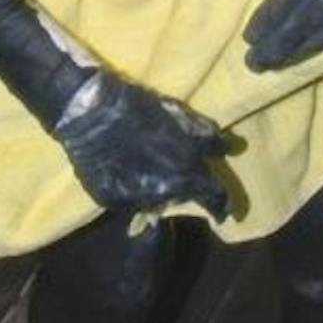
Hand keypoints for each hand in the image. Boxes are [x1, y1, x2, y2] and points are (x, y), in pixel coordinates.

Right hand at [51, 69, 231, 219]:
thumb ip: (208, 138)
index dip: (222, 207)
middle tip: (172, 167)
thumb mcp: (181, 117)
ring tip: (145, 164)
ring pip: (155, 201)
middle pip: (182, 198)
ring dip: (156, 188)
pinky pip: (128, 200)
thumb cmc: (140, 108)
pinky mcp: (111, 201)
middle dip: (183, 187)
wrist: (91, 111)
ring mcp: (135, 200)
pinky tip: (124, 167)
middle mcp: (165, 194)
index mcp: (188, 173)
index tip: (224, 213)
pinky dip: (130, 188)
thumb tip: (232, 149)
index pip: (215, 199)